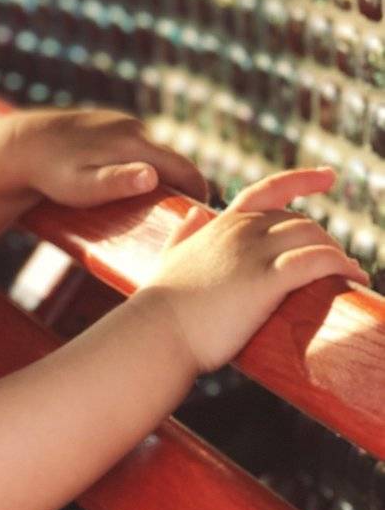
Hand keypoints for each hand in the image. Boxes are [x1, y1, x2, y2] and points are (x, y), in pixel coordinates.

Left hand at [15, 107, 208, 208]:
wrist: (21, 145)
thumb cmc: (51, 173)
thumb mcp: (82, 187)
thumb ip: (117, 183)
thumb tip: (152, 176)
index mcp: (134, 143)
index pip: (184, 167)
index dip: (198, 191)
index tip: (204, 214)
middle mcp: (133, 127)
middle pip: (172, 159)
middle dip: (181, 185)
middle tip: (182, 216)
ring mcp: (121, 122)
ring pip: (153, 153)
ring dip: (160, 174)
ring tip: (155, 204)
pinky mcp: (108, 123)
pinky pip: (135, 146)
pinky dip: (141, 164)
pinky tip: (128, 183)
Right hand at [138, 167, 368, 375]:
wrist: (156, 333)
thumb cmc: (161, 305)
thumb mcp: (168, 257)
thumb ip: (182, 234)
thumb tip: (193, 214)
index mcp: (221, 225)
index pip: (268, 189)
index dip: (302, 179)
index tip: (329, 176)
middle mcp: (240, 232)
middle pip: (299, 220)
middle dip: (324, 239)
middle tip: (338, 264)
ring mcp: (253, 254)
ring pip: (312, 236)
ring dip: (337, 252)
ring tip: (350, 274)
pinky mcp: (266, 281)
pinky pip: (315, 261)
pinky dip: (339, 264)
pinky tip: (352, 277)